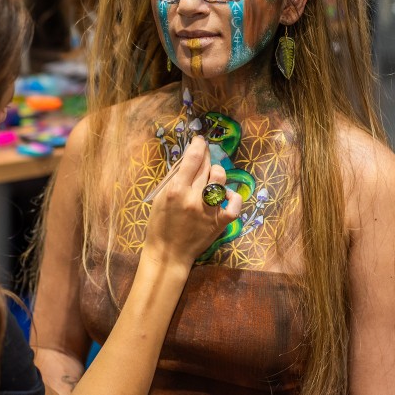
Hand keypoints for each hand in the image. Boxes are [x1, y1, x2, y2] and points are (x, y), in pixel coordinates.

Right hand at [142, 136, 242, 266]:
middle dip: (206, 155)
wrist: (168, 254)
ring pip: (221, 179)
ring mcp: (208, 211)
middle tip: (205, 153)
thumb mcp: (160, 197)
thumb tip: (188, 158)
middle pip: (206, 167)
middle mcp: (193, 198)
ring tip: (211, 176)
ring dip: (217, 173)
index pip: (192, 159)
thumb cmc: (160, 224)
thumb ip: (174, 177)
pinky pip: (235, 204)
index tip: (200, 141)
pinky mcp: (220, 223)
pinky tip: (225, 195)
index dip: (198, 145)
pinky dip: (232, 196)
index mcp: (176, 190)